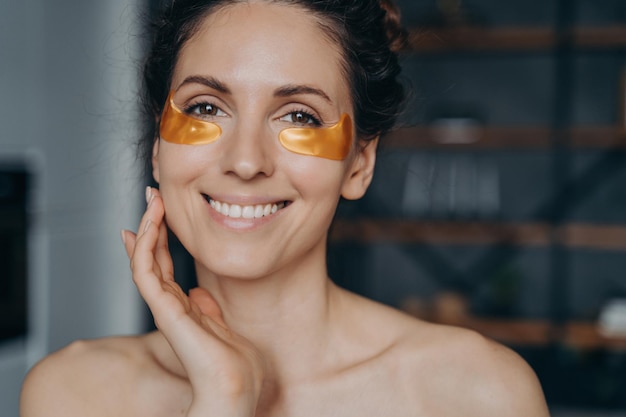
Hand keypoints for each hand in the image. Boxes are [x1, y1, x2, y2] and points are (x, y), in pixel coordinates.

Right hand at [121, 187, 264, 416]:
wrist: (237, 387)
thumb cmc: (238, 365)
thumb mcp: (225, 326)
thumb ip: (208, 309)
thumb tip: (200, 293)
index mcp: (184, 308)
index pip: (162, 267)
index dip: (158, 239)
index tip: (157, 212)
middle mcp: (170, 306)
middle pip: (151, 257)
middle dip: (150, 224)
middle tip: (152, 193)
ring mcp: (164, 307)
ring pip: (143, 259)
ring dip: (146, 226)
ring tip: (152, 198)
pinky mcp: (162, 309)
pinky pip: (144, 270)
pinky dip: (144, 244)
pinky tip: (150, 221)